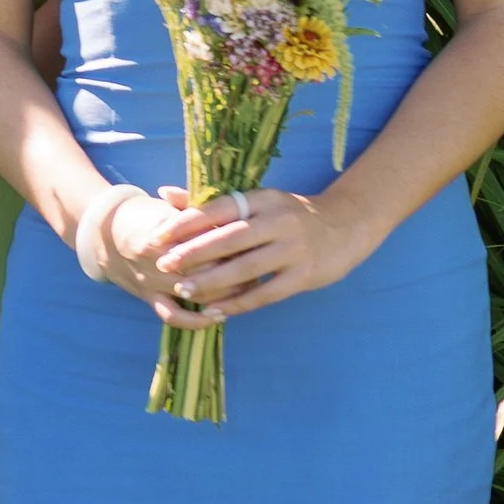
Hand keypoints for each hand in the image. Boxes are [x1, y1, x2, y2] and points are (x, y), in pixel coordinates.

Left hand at [138, 182, 362, 321]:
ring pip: (246, 268)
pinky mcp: (304, 275)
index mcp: (263, 199)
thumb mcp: (256, 202)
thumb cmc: (288, 215)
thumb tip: (163, 194)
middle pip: (230, 238)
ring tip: (183, 290)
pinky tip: (215, 310)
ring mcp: (294, 249)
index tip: (157, 237)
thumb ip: (210, 202)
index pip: (219, 209)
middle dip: (193, 254)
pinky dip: (239, 303)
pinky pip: (266, 292)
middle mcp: (279, 221)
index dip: (186, 223)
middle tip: (164, 266)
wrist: (346, 227)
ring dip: (211, 281)